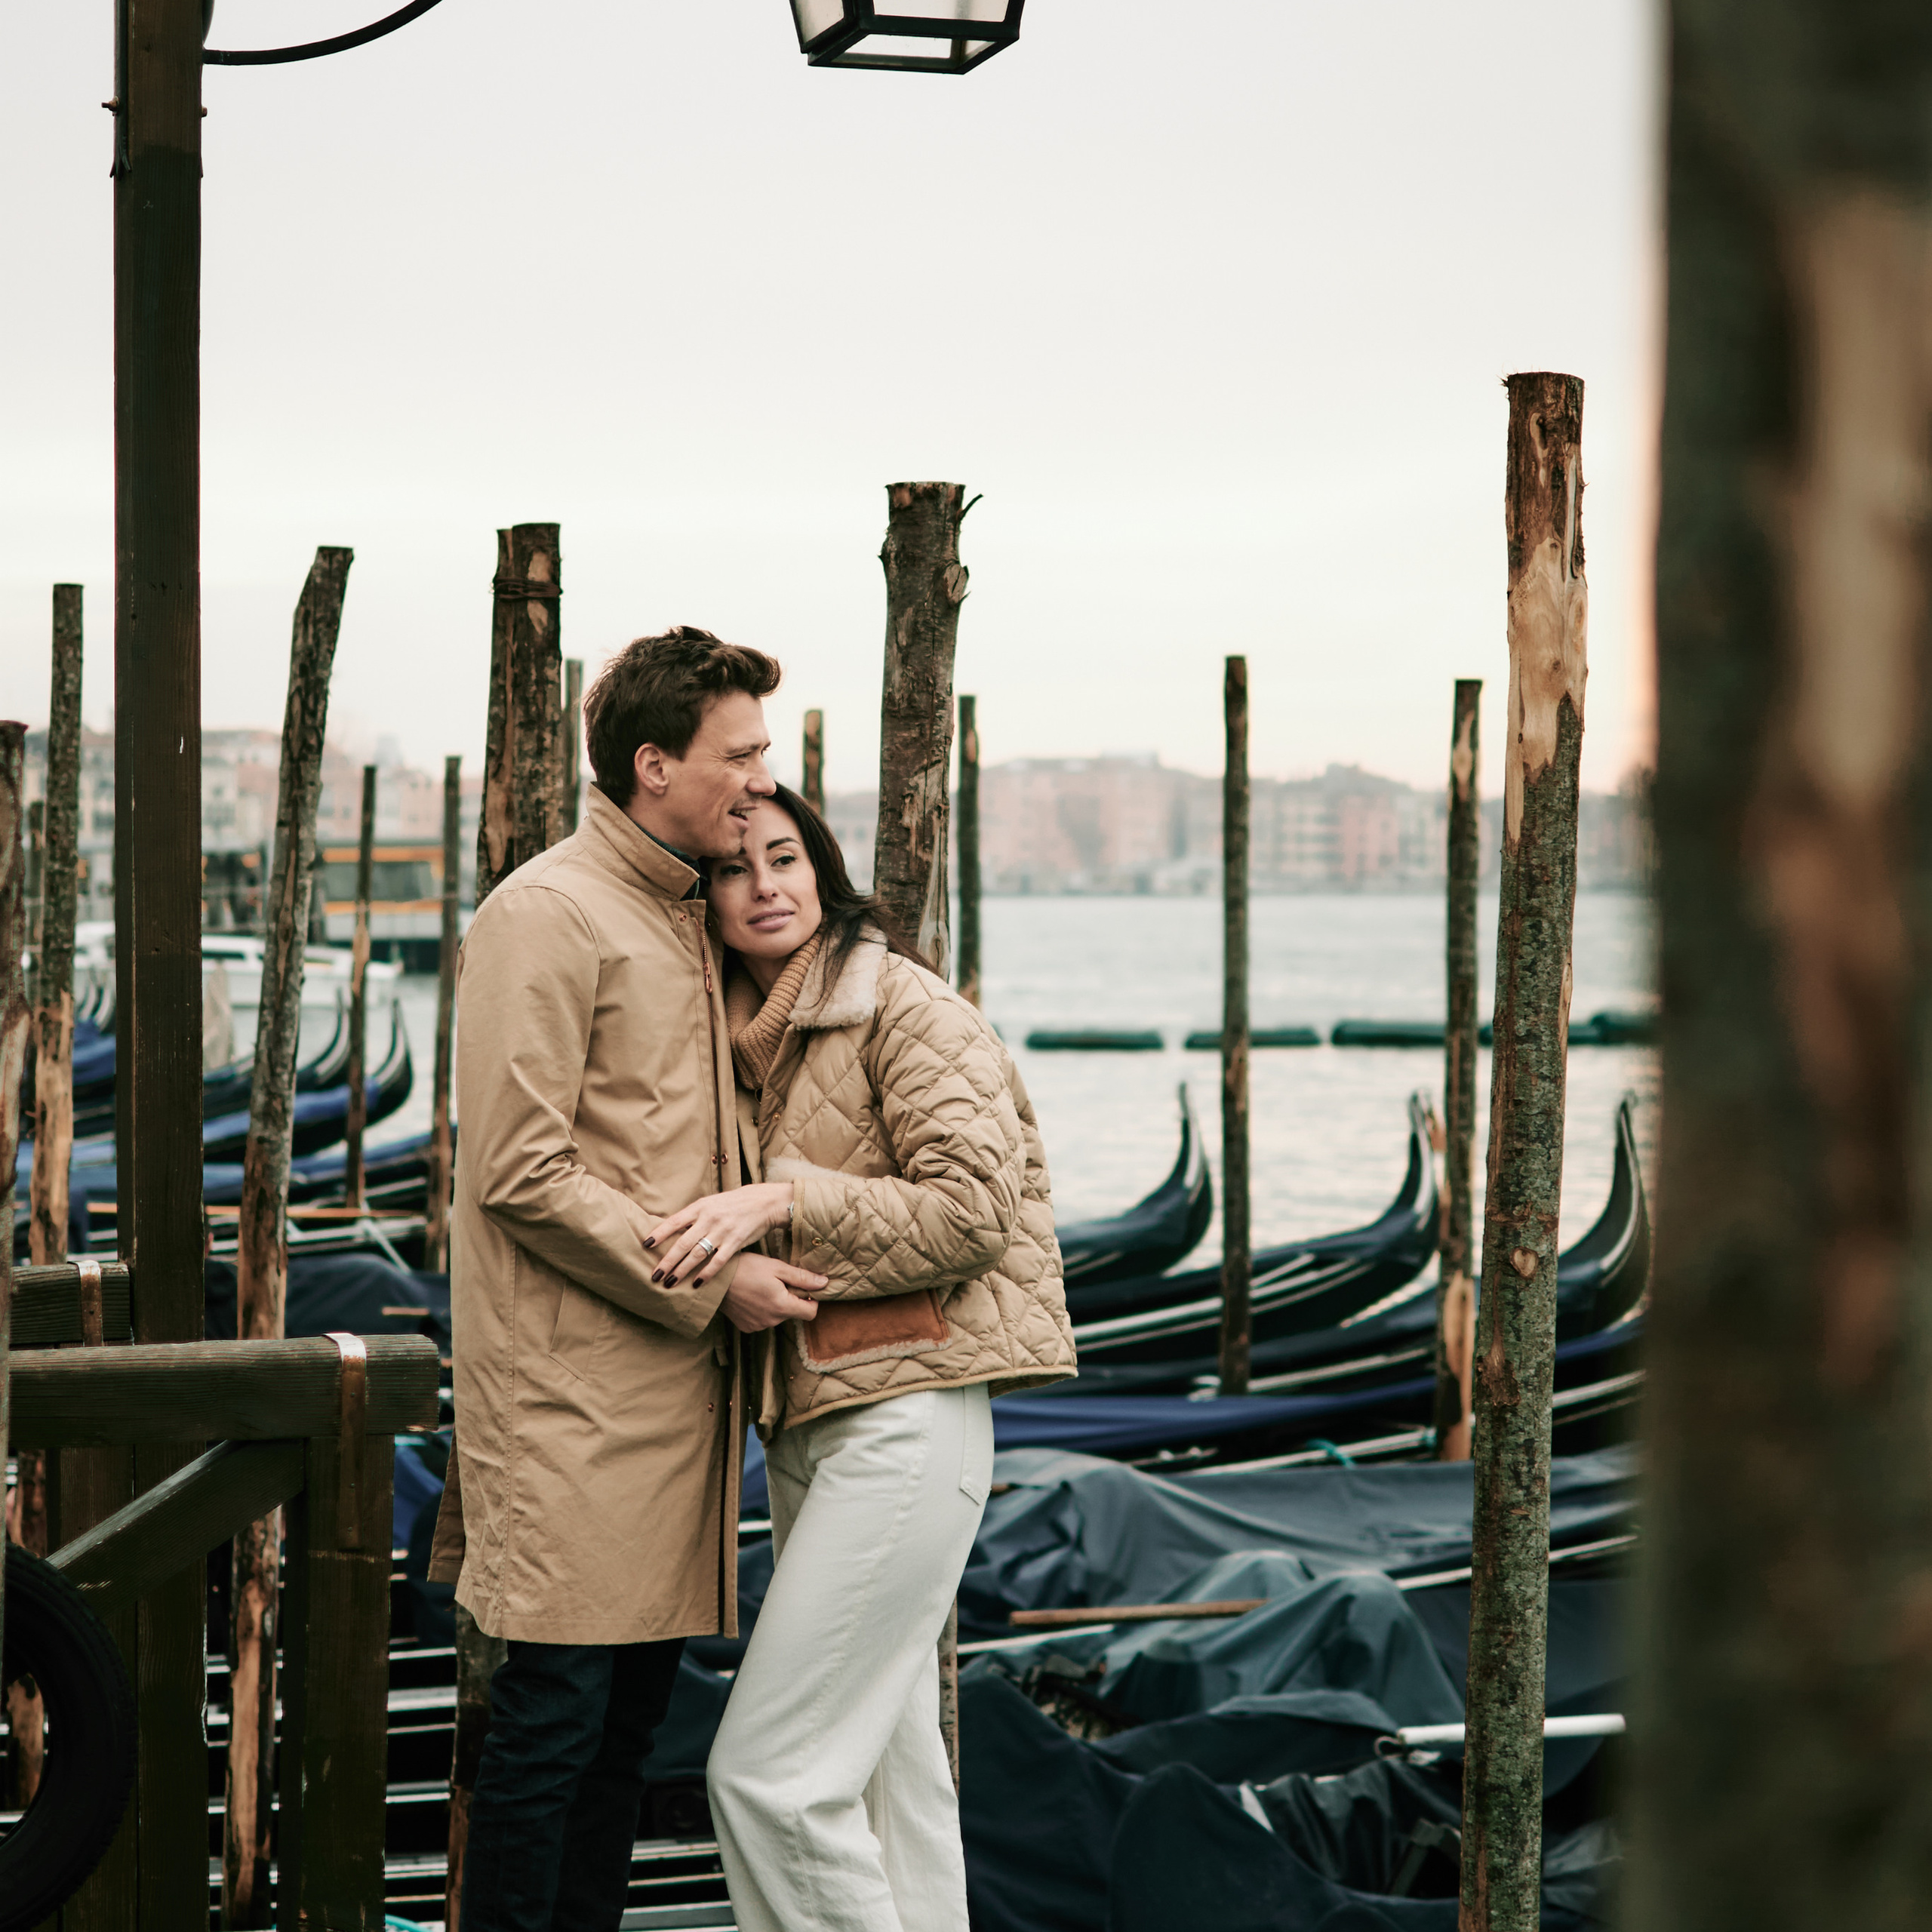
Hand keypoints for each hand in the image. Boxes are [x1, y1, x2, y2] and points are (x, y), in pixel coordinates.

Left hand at [646, 1182, 795, 1287]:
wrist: (763, 1202)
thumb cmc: (733, 1204)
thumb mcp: (711, 1203)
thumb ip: (693, 1217)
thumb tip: (670, 1231)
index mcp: (700, 1207)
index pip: (674, 1222)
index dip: (659, 1234)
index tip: (645, 1245)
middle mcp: (709, 1219)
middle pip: (683, 1243)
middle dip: (667, 1261)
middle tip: (654, 1276)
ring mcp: (722, 1231)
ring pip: (697, 1254)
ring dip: (682, 1270)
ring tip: (670, 1283)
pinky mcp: (735, 1242)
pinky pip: (718, 1261)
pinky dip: (706, 1274)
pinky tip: (697, 1283)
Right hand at [723, 1252, 826, 1332]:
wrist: (714, 1279)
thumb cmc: (746, 1268)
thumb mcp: (777, 1267)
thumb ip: (802, 1277)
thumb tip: (825, 1283)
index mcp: (782, 1306)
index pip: (811, 1313)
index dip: (811, 1300)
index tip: (803, 1287)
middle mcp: (772, 1321)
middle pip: (793, 1313)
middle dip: (791, 1298)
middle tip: (777, 1281)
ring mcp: (758, 1326)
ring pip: (778, 1316)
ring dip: (776, 1304)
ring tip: (761, 1287)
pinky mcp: (746, 1327)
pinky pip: (763, 1320)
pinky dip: (762, 1310)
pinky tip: (752, 1296)